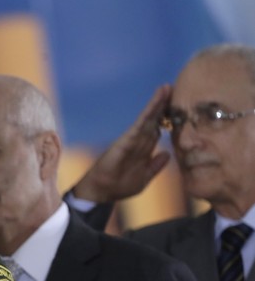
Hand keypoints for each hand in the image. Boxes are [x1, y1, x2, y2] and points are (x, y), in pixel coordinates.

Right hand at [72, 84, 171, 202]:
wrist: (102, 191)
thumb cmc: (120, 187)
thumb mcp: (144, 177)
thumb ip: (155, 166)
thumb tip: (167, 154)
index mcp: (143, 149)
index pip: (157, 130)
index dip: (168, 119)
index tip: (179, 107)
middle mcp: (138, 141)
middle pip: (154, 120)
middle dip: (163, 105)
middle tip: (173, 88)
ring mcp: (132, 139)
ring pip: (148, 118)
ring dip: (157, 103)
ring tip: (166, 88)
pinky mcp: (126, 140)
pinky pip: (139, 124)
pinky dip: (148, 113)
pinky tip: (155, 102)